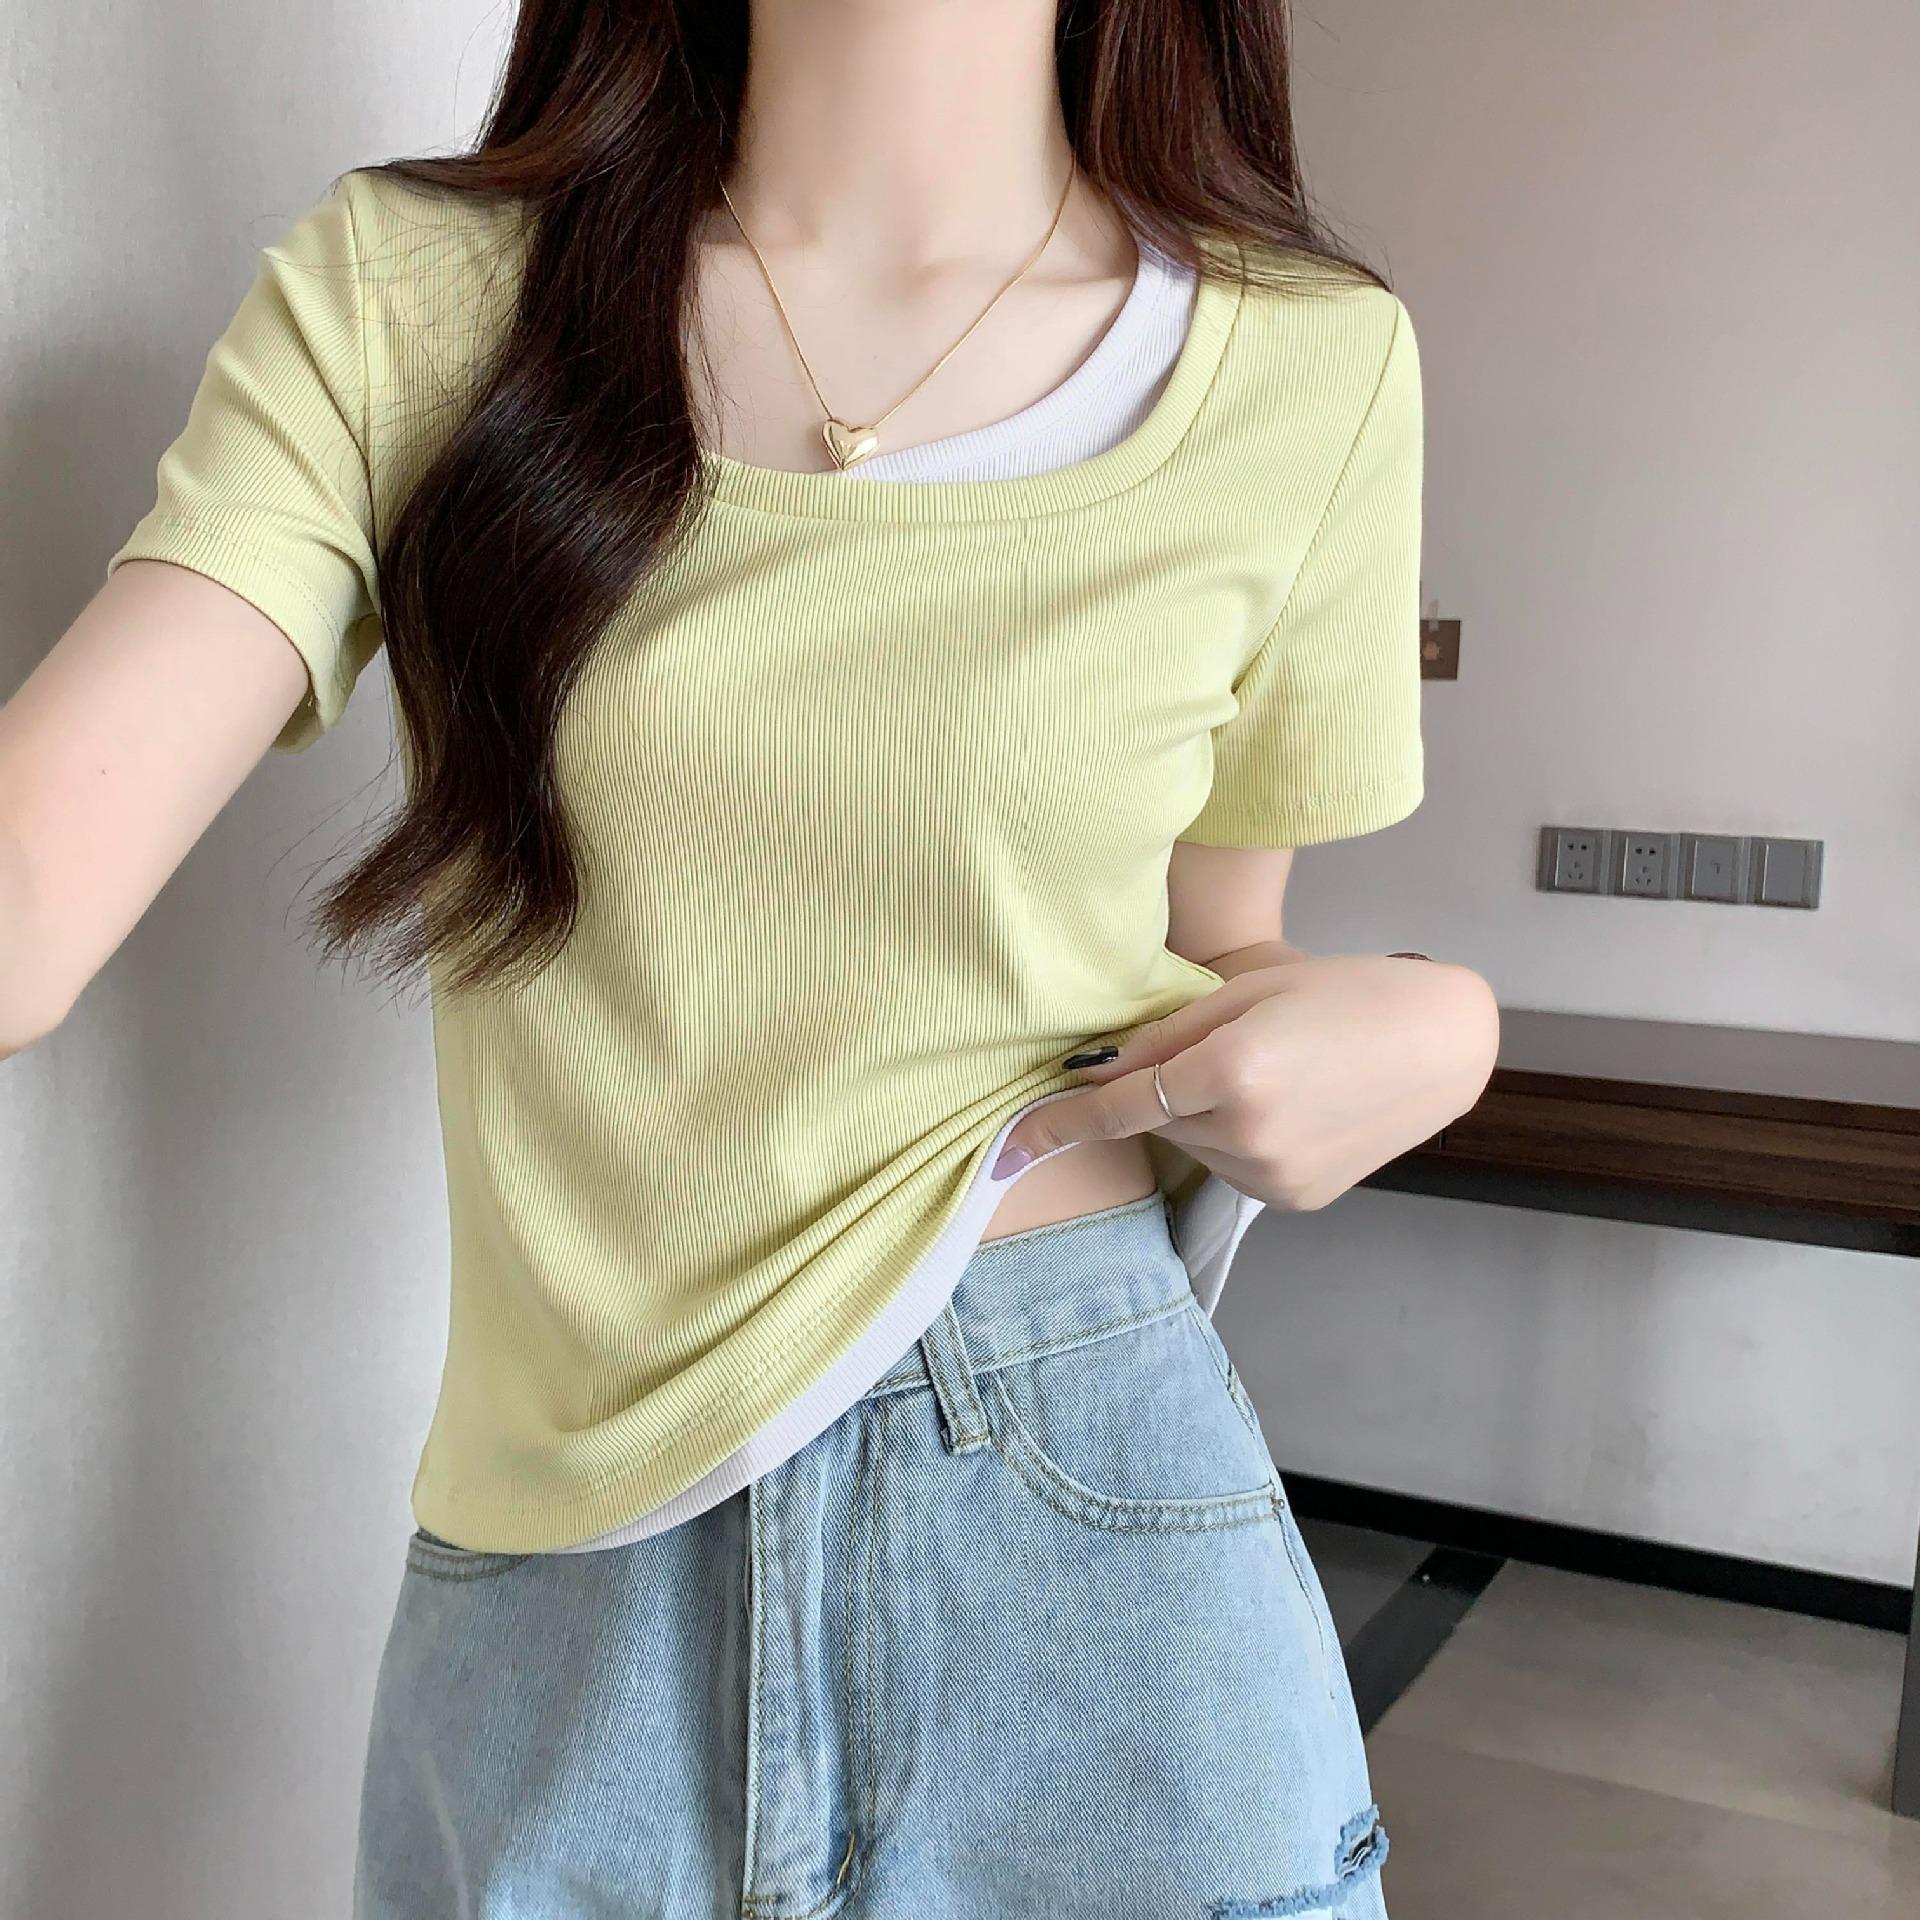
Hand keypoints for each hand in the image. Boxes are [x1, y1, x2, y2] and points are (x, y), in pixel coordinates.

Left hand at [995, 953, 1499, 1210]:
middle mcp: (1249, 1134)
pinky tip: (1285, 1106)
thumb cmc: (1346, 995)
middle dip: (1164, 1090)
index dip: (1060, 1123)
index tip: (1007, 1146)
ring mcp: (1274, 1176)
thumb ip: (1164, 1035)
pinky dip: (1236, 1140)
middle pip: (1160, 1120)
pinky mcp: (1293, 1200)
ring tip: (1267, 1072)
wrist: (1442, 1042)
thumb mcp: (1247, 992)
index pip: (1121, 1105)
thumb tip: (1094, 1070)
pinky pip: (1232, 1169)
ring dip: (1201, 1116)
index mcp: (1232, 1070)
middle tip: (1226, 1047)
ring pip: (1194, 1148)